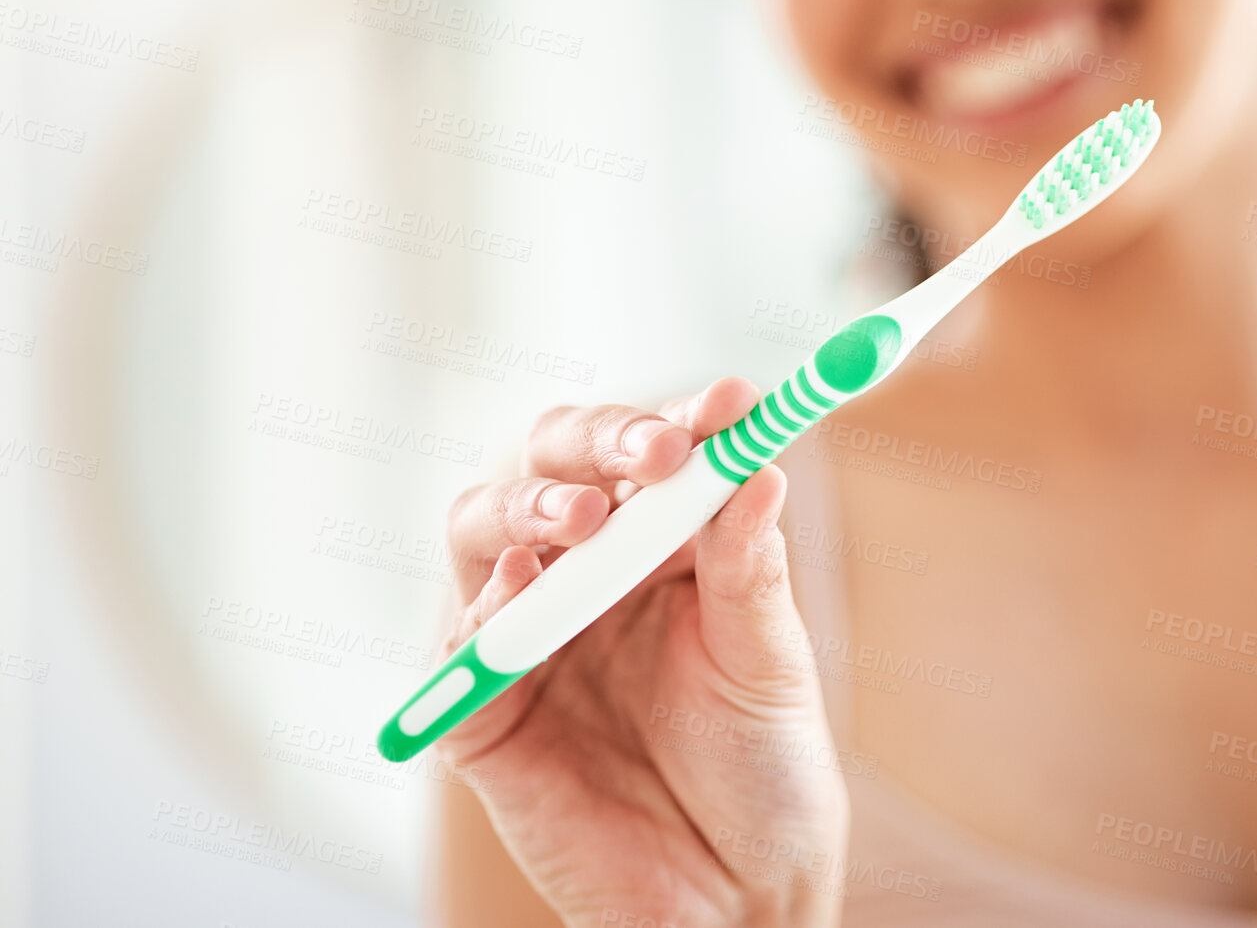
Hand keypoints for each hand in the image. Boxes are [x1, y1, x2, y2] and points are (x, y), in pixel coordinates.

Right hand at [436, 378, 848, 927]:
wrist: (737, 896)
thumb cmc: (761, 766)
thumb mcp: (769, 660)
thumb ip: (750, 565)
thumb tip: (758, 462)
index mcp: (661, 545)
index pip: (650, 452)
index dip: (681, 418)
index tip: (728, 403)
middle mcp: (585, 572)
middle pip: (551, 466)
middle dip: (594, 442)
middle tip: (653, 450)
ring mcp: (528, 633)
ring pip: (484, 526)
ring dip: (531, 505)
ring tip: (584, 517)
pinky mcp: (484, 709)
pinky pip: (464, 641)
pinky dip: (488, 602)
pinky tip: (526, 581)